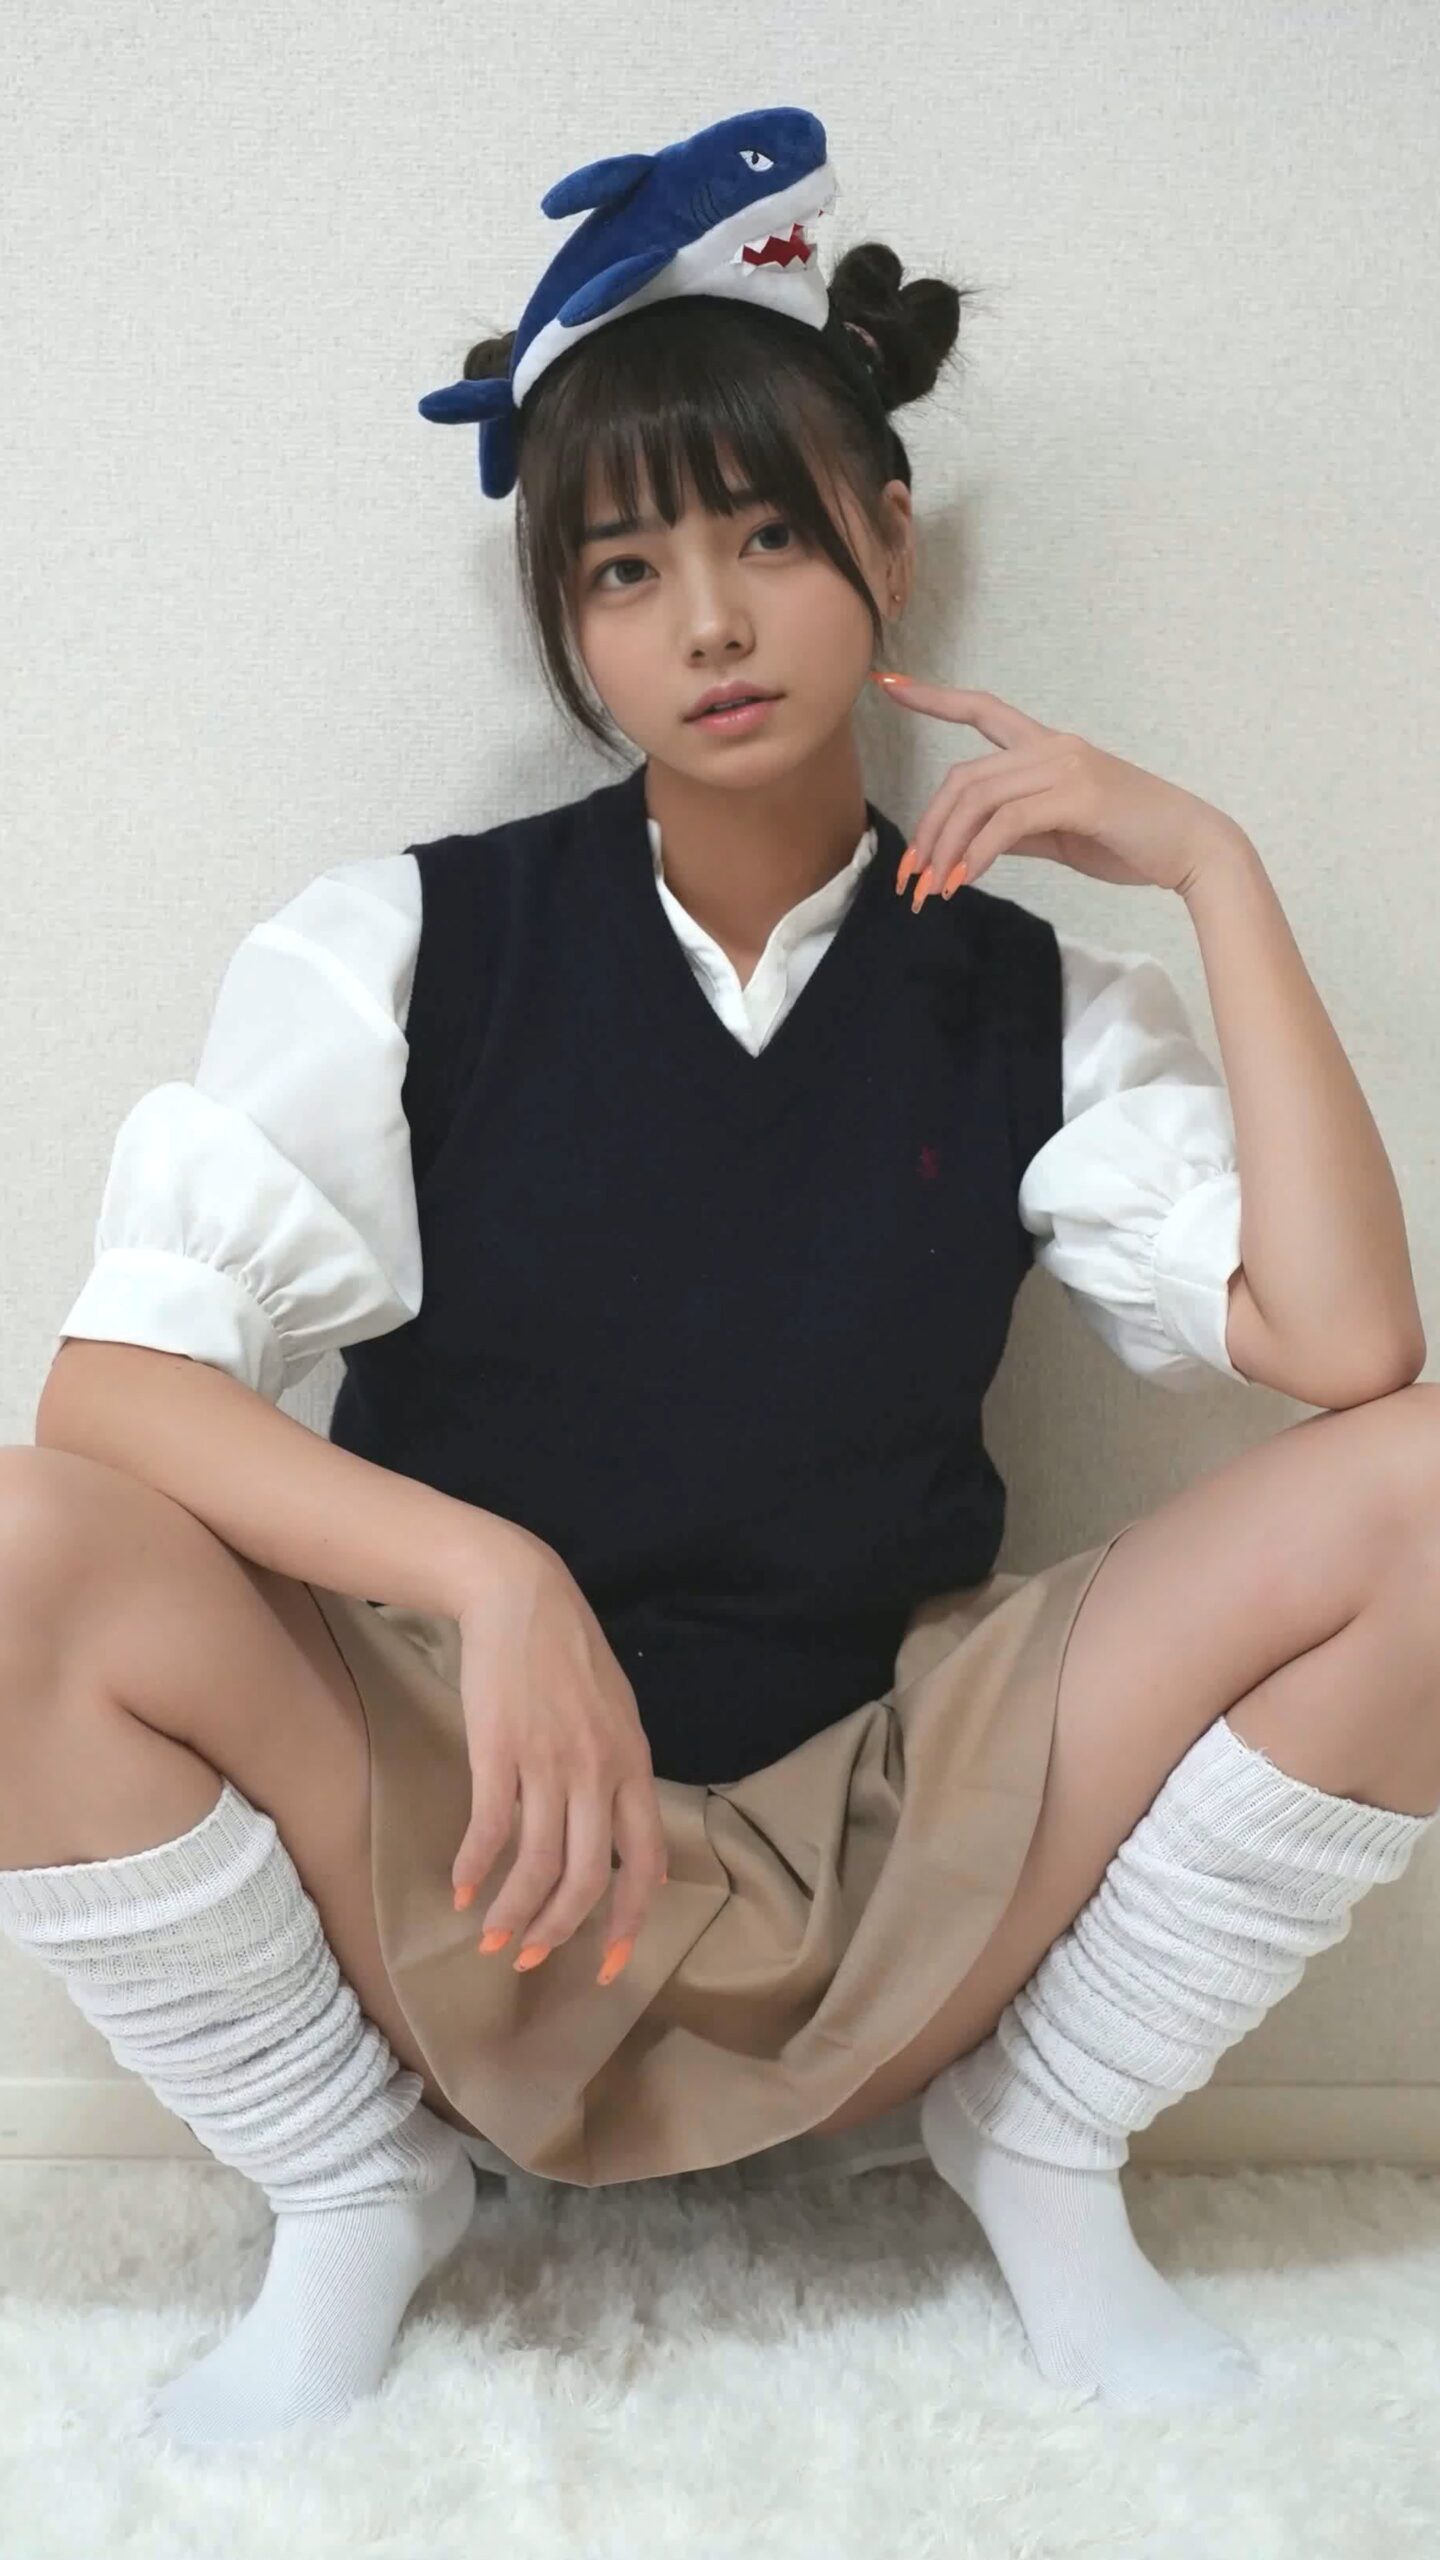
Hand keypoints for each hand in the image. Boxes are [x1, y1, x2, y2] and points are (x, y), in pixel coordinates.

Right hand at [448, 1524, 668, 1987]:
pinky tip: (460, 1887)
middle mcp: (599, 1772)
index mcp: (634, 1766)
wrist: (520, 1597)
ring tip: (491, 1939)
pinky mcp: (499, 1751)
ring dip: (513, 1912)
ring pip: (537, 1864)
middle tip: (528, 1959)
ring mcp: (549, 1763)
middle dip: (558, 1932)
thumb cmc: (568, 1656)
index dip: (627, 1923)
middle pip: (586, 1878)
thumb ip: (625, 1777)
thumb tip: (635, 1847)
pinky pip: (491, 1828)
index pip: (644, 1864)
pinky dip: (473, 1866)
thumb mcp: (618, 1715)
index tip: (606, 1966)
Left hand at [868, 675, 1250, 900]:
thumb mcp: (1064, 833)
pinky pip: (1007, 822)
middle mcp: (1053, 747)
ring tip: (931, 889)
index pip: (982, 711)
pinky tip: (964, 881)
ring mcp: (1066, 767)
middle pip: (963, 777)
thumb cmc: (1133, 841)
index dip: (933, 698)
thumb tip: (976, 845)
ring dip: (946, 848)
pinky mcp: (1078, 796)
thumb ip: (1020, 829)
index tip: (888, 685)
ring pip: (978, 799)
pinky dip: (978, 854)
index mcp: (1049, 748)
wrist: (1193, 850)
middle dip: (928, 828)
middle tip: (909, 878)